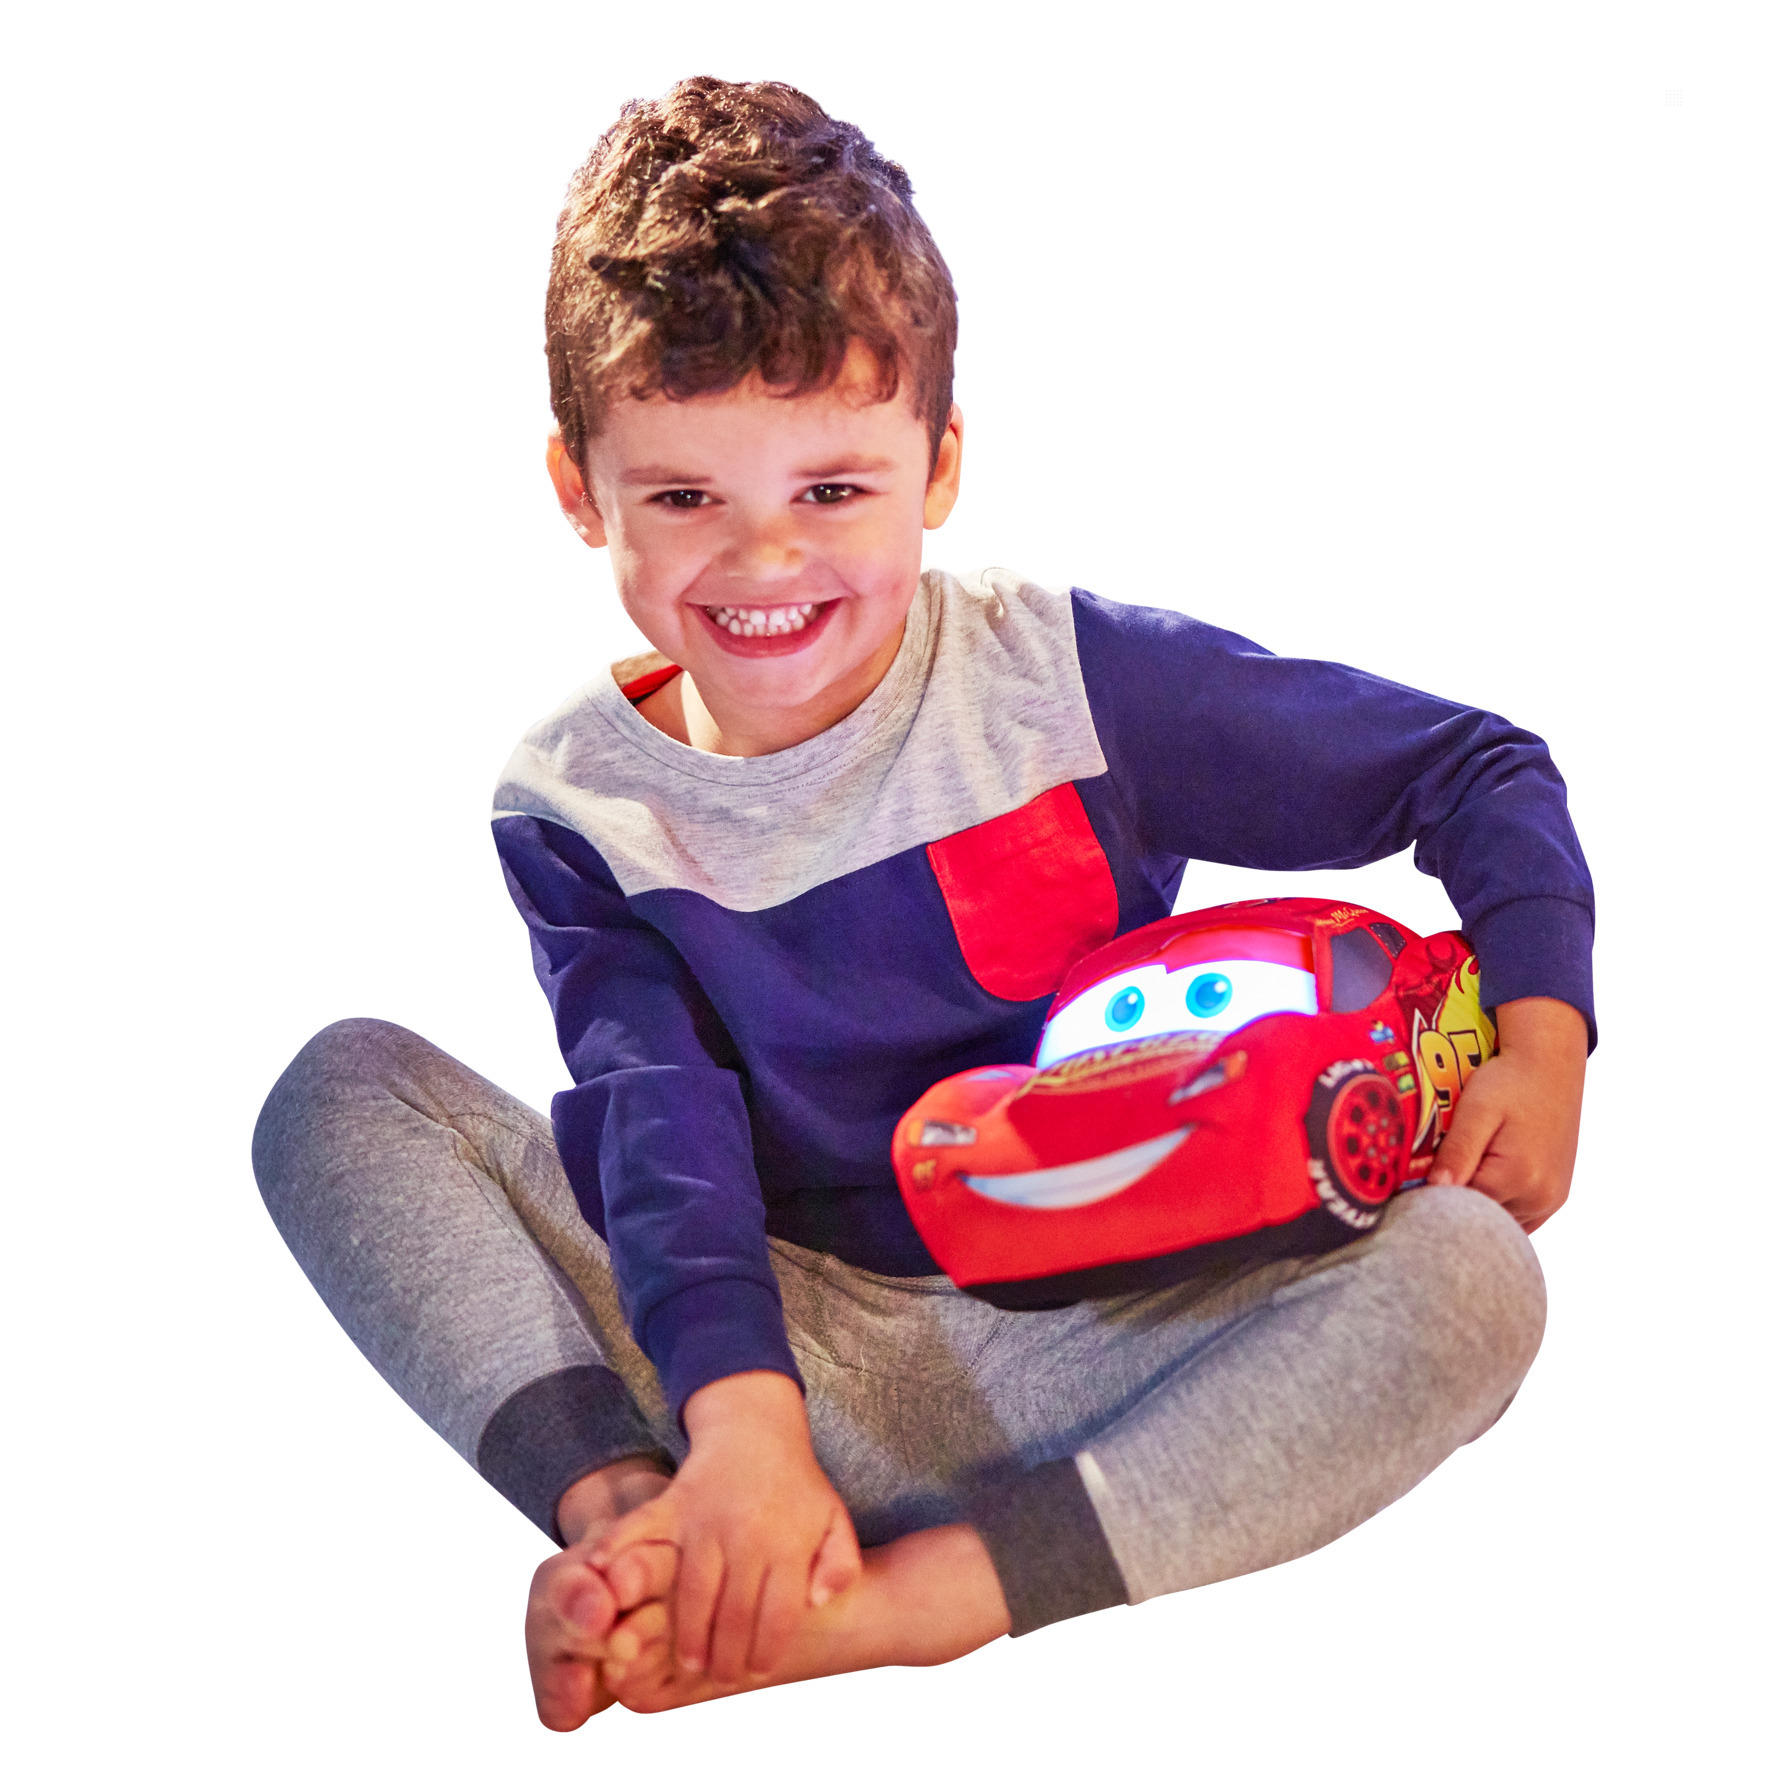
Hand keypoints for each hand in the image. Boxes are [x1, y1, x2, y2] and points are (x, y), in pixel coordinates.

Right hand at [585, 1370, 861, 1685]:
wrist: (756, 1426)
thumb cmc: (795, 1483)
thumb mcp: (833, 1519)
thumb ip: (839, 1564)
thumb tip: (821, 1602)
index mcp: (787, 1542)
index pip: (778, 1613)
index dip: (767, 1649)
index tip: (757, 1672)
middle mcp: (746, 1533)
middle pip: (735, 1611)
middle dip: (727, 1655)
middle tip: (720, 1678)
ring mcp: (707, 1519)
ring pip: (694, 1590)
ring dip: (689, 1633)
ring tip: (688, 1662)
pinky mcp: (674, 1504)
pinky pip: (643, 1534)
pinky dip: (621, 1556)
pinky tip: (610, 1589)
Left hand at [1427, 996, 1586, 1232]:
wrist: (1550, 1066)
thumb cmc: (1509, 1082)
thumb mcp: (1476, 1110)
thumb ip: (1458, 1151)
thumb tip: (1436, 1189)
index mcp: (1517, 1177)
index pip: (1462, 1210)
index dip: (1435, 1199)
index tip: (1416, 1184)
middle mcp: (1539, 1196)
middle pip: (1482, 1219)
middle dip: (1456, 1203)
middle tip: (1434, 1177)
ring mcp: (1550, 1200)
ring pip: (1500, 1222)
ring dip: (1478, 1207)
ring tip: (1461, 1174)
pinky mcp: (1555, 1197)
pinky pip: (1520, 1219)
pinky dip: (1498, 1208)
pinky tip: (1482, 1184)